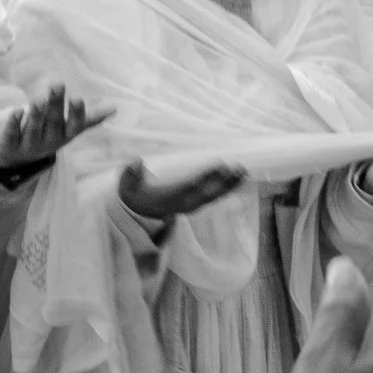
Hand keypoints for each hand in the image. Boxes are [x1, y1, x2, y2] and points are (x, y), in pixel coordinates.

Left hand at [0, 84, 112, 171]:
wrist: (15, 156)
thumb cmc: (47, 134)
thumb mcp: (68, 129)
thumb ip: (88, 118)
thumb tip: (114, 107)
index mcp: (64, 136)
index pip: (73, 126)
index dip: (75, 114)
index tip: (77, 98)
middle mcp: (48, 141)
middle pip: (53, 123)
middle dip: (56, 105)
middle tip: (58, 84)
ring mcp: (29, 144)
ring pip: (34, 129)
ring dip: (37, 115)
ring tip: (39, 98)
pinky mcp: (10, 143)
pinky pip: (12, 135)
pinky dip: (13, 124)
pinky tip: (15, 110)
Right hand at [118, 158, 246, 224]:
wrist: (138, 212)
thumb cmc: (134, 194)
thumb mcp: (128, 186)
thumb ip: (130, 174)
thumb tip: (136, 160)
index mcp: (168, 197)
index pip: (190, 187)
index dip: (206, 177)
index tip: (220, 165)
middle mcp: (183, 204)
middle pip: (207, 194)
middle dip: (224, 182)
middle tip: (239, 168)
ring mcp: (191, 205)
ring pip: (213, 196)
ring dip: (230, 185)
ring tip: (244, 172)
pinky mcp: (195, 203)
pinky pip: (213, 196)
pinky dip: (227, 188)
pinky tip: (238, 178)